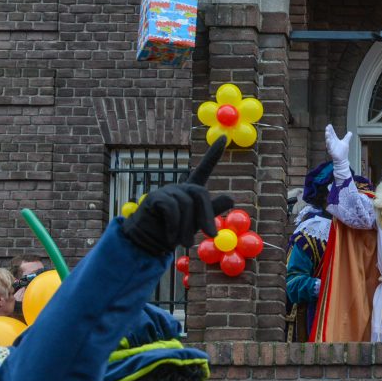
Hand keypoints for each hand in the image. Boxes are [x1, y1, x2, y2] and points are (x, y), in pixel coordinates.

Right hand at [122, 137, 234, 254]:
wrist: (150, 243)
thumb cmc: (175, 233)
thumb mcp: (197, 223)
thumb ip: (212, 210)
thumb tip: (232, 197)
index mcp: (191, 191)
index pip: (204, 169)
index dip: (214, 153)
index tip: (224, 137)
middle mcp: (180, 188)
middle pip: (200, 193)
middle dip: (206, 216)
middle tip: (211, 235)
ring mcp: (166, 191)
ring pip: (186, 204)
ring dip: (187, 228)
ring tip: (183, 243)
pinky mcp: (154, 198)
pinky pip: (172, 209)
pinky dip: (174, 226)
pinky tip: (170, 238)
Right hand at [325, 124, 351, 178]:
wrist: (342, 159)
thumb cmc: (342, 151)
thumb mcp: (345, 142)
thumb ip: (347, 137)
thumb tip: (350, 132)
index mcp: (335, 140)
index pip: (333, 133)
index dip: (331, 129)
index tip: (329, 125)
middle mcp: (332, 142)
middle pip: (330, 136)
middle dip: (328, 131)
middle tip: (327, 127)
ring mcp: (331, 147)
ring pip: (329, 141)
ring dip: (327, 136)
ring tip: (327, 132)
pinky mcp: (331, 151)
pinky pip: (329, 147)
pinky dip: (328, 143)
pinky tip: (328, 140)